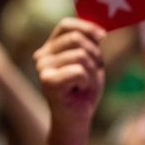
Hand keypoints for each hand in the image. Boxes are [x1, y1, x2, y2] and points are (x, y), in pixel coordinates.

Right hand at [33, 18, 104, 137]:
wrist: (76, 119)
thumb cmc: (84, 90)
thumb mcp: (91, 62)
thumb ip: (90, 44)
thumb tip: (100, 31)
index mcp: (50, 48)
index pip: (65, 25)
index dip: (86, 27)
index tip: (103, 36)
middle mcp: (42, 56)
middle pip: (76, 38)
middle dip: (94, 55)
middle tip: (92, 72)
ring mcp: (42, 68)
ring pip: (80, 55)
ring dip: (91, 72)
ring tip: (84, 84)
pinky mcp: (47, 81)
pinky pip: (78, 70)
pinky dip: (87, 81)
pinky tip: (79, 90)